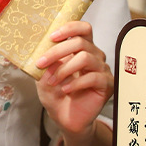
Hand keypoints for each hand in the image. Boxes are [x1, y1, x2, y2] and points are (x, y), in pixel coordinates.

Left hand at [34, 20, 113, 135]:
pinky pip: (93, 77)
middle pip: (80, 42)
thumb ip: (44, 60)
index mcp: (81, 48)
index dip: (69, 28)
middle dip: (57, 52)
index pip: (83, 28)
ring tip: (52, 81)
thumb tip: (39, 47)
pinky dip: (75, 83)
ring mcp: (102, 69)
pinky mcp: (106, 84)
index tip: (51, 37)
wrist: (64, 117)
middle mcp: (94, 55)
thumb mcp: (43, 74)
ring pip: (85, 58)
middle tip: (41, 63)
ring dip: (64, 69)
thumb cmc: (55, 93)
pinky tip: (65, 90)